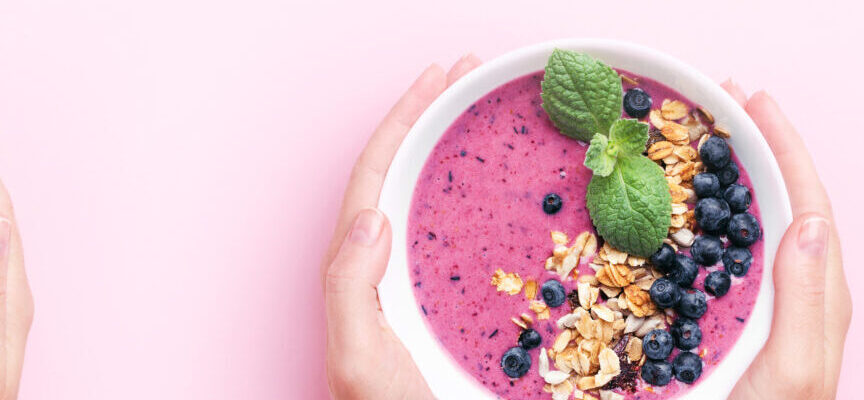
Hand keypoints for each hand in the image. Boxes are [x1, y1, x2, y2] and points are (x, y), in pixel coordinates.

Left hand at [322, 56, 479, 399]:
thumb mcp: (358, 358)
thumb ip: (349, 290)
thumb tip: (370, 218)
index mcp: (358, 272)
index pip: (376, 175)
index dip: (403, 121)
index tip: (437, 79)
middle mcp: (381, 270)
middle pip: (402, 172)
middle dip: (430, 118)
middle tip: (469, 74)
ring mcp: (413, 285)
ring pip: (429, 198)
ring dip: (454, 150)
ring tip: (487, 109)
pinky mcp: (444, 305)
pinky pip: (460, 235)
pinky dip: (482, 198)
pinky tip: (513, 191)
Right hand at [719, 83, 847, 399]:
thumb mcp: (796, 370)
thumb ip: (809, 300)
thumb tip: (811, 223)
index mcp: (817, 297)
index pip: (806, 203)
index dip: (783, 147)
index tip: (750, 101)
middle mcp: (792, 294)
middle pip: (779, 201)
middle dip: (754, 147)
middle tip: (718, 101)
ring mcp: (758, 307)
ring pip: (746, 225)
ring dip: (722, 177)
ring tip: (692, 138)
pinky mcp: (723, 323)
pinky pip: (713, 257)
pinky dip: (692, 219)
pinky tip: (664, 211)